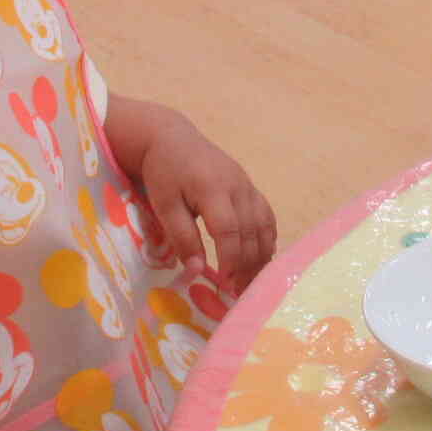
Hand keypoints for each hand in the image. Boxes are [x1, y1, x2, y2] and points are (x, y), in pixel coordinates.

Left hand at [131, 106, 276, 294]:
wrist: (174, 139)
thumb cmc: (165, 173)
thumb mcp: (164, 205)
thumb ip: (181, 237)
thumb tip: (196, 271)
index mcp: (212, 189)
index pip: (229, 230)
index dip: (230, 259)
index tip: (225, 283)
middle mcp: (237, 186)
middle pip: (251, 230)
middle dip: (247, 264)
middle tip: (239, 292)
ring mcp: (247, 185)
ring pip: (264, 224)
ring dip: (261, 255)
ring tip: (252, 281)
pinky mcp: (249, 186)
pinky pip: (266, 215)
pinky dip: (267, 238)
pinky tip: (262, 257)